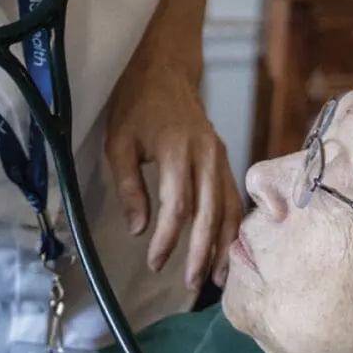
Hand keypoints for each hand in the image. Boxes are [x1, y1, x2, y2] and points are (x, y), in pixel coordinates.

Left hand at [105, 50, 241, 291]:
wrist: (165, 69)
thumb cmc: (137, 104)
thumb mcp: (119, 142)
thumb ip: (128, 186)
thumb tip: (139, 229)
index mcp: (176, 148)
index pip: (178, 204)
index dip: (168, 237)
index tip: (155, 262)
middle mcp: (205, 153)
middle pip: (209, 211)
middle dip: (199, 251)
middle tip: (188, 283)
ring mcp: (220, 155)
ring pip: (228, 207)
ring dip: (223, 244)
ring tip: (216, 279)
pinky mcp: (225, 157)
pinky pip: (233, 196)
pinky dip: (232, 225)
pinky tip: (228, 248)